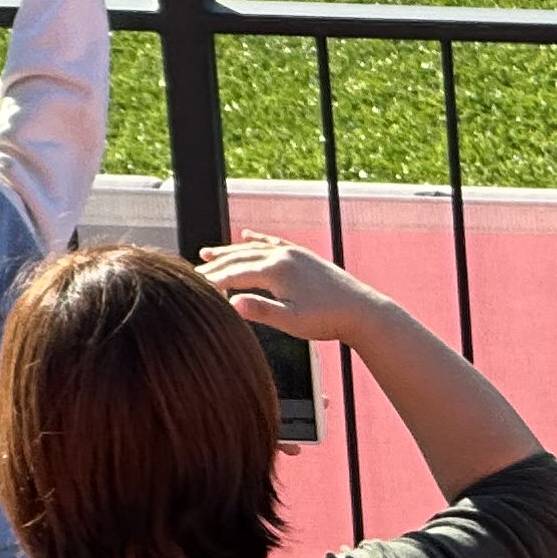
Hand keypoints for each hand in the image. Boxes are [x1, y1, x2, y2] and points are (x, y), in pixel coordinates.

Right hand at [198, 235, 387, 341]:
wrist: (364, 312)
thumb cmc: (328, 320)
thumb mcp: (292, 321)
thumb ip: (261, 311)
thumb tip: (231, 304)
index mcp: (275, 270)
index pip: (233, 275)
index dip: (211, 282)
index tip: (192, 289)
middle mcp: (282, 255)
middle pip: (239, 258)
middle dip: (214, 266)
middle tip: (191, 273)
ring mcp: (294, 253)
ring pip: (254, 248)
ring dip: (230, 250)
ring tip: (207, 253)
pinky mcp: (305, 256)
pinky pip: (275, 243)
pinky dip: (258, 240)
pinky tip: (246, 236)